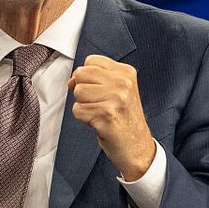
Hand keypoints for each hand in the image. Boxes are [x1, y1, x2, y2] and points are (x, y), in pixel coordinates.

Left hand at [68, 54, 155, 179]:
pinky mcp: (107, 114)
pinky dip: (83, 119)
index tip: (99, 90)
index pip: (91, 60)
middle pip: (81, 74)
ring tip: (100, 113)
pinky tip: (99, 123)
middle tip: (99, 104)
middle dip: (83, 90)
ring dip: (83, 106)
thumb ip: (95, 80)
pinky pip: (77, 110)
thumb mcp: (117, 92)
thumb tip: (71, 81)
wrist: (137, 147)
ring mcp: (116, 98)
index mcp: (126, 73)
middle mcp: (123, 83)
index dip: (87, 76)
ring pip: (78, 92)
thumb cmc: (124, 119)